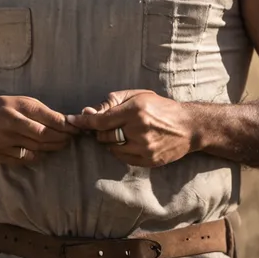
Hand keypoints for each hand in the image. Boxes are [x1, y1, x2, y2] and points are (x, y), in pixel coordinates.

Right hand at [0, 96, 78, 164]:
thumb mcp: (17, 101)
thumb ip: (37, 109)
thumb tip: (62, 119)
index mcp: (17, 107)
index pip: (48, 118)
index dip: (65, 124)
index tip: (75, 127)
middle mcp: (12, 124)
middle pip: (44, 135)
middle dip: (62, 138)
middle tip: (72, 138)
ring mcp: (5, 141)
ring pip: (37, 148)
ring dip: (53, 148)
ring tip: (62, 144)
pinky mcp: (0, 155)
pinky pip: (24, 159)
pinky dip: (37, 157)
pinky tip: (44, 153)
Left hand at [67, 90, 194, 166]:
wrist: (188, 126)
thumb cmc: (161, 107)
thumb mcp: (138, 96)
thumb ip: (113, 101)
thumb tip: (89, 111)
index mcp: (135, 111)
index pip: (101, 120)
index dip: (84, 121)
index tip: (70, 120)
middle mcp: (139, 130)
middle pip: (104, 136)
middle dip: (100, 131)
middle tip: (104, 125)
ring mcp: (144, 148)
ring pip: (112, 148)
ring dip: (110, 140)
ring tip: (121, 132)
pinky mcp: (148, 161)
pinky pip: (123, 158)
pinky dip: (121, 150)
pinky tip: (130, 141)